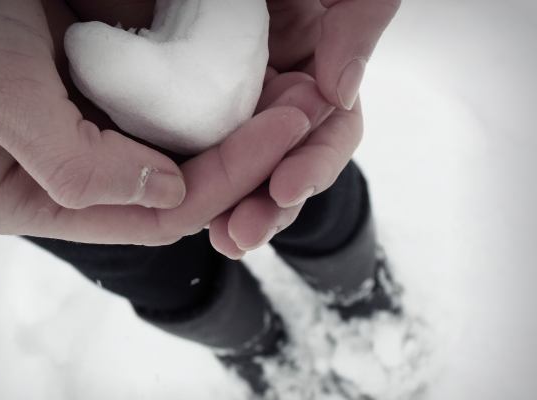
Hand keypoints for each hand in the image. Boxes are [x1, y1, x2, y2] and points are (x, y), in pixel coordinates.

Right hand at [0, 0, 310, 244]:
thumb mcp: (1, 100)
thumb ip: (76, 168)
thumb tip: (169, 194)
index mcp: (48, 203)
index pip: (157, 217)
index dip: (226, 184)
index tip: (278, 136)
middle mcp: (87, 182)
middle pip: (186, 192)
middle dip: (253, 162)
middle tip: (307, 116)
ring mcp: (107, 141)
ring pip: (193, 154)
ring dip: (250, 133)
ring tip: (302, 101)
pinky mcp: (122, 102)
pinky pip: (184, 111)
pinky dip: (226, 101)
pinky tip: (264, 82)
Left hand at [209, 0, 400, 257]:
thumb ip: (360, 18)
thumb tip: (342, 91)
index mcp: (319, 65)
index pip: (330, 131)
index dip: (314, 164)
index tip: (285, 186)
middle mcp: (281, 88)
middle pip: (286, 162)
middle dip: (269, 204)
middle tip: (243, 235)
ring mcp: (239, 97)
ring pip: (242, 165)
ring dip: (233, 205)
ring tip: (223, 237)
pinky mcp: (194, 96)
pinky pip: (195, 143)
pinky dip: (192, 175)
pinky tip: (180, 200)